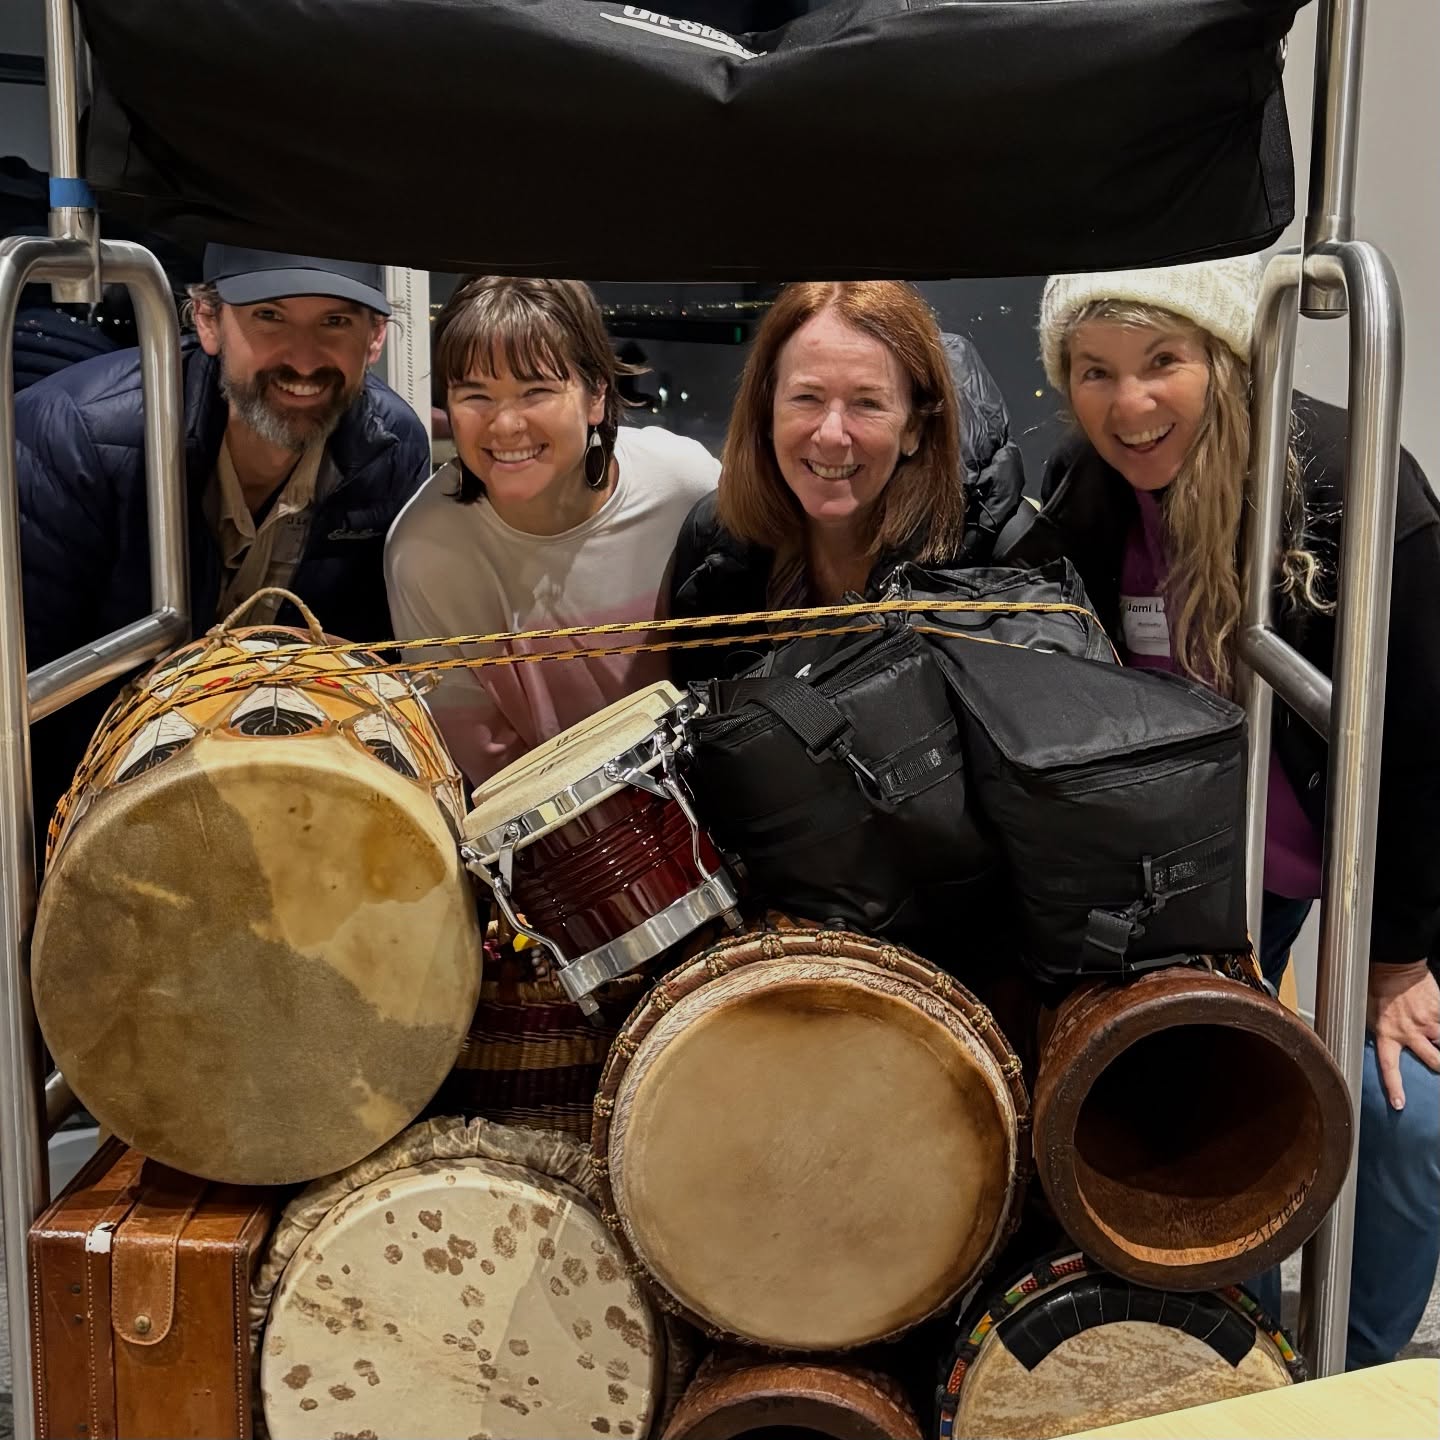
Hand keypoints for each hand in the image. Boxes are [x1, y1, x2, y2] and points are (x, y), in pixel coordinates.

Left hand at [1367, 961, 1439, 1109]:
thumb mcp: (1371, 1015)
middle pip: (1434, 1062)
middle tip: (1437, 1069)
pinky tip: (1437, 1022)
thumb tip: (1382, 1047)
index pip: (1389, 1066)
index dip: (1395, 1087)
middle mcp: (1410, 1033)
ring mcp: (1428, 1024)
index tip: (1400, 1104)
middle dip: (1439, 1069)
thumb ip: (1382, 1033)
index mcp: (1388, 1034)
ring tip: (1435, 1045)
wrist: (1396, 966)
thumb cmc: (1380, 988)